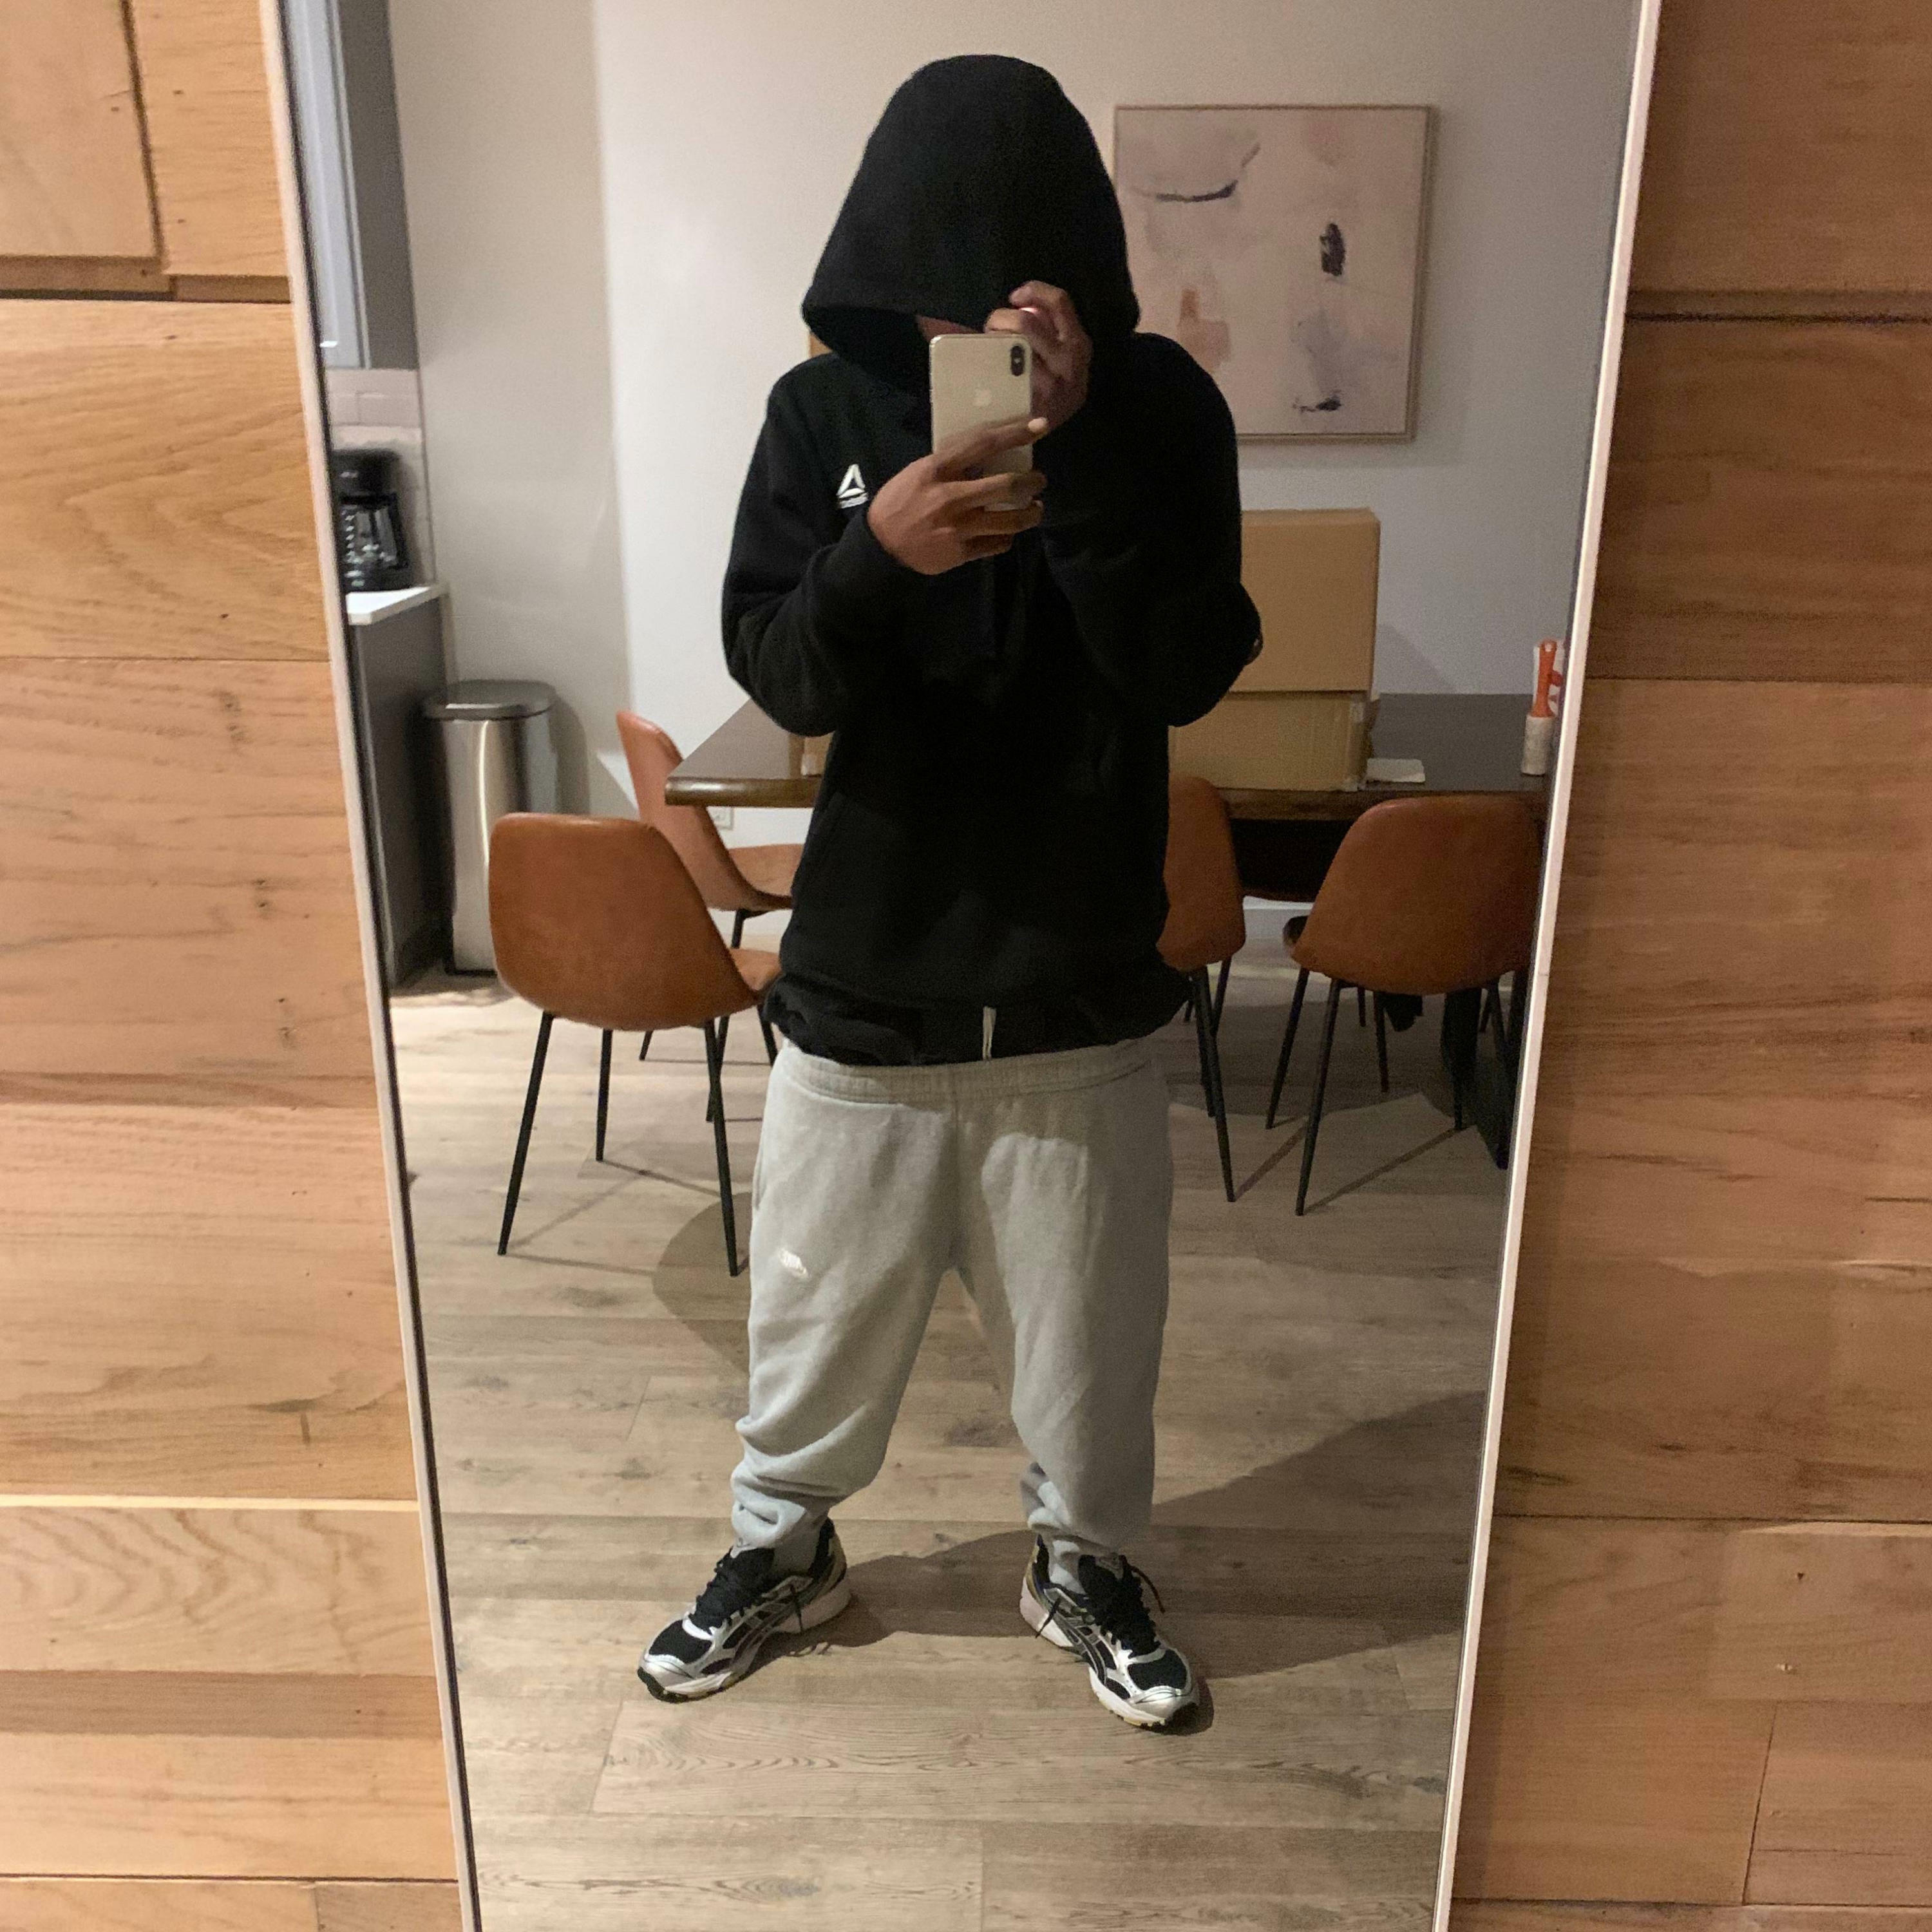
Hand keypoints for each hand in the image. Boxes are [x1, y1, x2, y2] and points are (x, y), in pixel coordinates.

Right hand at [866, 415, 1047, 575]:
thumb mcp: (919, 472)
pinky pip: (997, 544)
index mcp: (938, 470)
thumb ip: (950, 464)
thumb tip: (986, 452)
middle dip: (1032, 482)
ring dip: (1030, 514)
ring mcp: (958, 528)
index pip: (984, 445)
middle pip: (1007, 487)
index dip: (1015, 434)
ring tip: (1035, 509)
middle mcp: (951, 498)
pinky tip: (1008, 531)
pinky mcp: (961, 553)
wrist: (881, 546)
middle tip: (1039, 480)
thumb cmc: (899, 502)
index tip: (1040, 426)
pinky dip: (1008, 537)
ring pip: (1010, 521)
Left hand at [985, 281, 1090, 434]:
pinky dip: (987, 360)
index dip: (1033, 290)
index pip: (1060, 302)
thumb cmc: (1048, 390)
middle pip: (1028, 322)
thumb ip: (1050, 332)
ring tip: (987, 344)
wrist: (1043, 436)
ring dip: (994, 336)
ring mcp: (1051, 384)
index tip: (1014, 297)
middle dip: (1002, 318)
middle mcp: (1070, 362)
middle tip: (992, 328)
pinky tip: (983, 364)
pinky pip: (1002, 369)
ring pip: (1013, 343)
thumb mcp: (1062, 359)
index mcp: (1079, 344)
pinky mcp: (1032, 402)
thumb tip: (1021, 303)